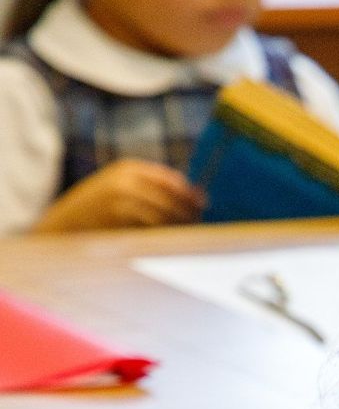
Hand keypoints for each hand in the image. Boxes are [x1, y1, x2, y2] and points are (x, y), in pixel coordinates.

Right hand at [34, 159, 205, 231]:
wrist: (65, 224)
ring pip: (165, 212)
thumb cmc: (99, 211)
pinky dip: (164, 233)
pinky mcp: (119, 215)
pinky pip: (152, 225)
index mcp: (128, 168)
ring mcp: (121, 196)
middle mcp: (126, 178)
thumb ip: (154, 191)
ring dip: (179, 225)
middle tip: (197, 223)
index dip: (189, 193)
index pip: (171, 179)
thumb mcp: (122, 190)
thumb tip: (199, 197)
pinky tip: (168, 240)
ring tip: (186, 234)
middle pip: (172, 196)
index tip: (202, 205)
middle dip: (188, 211)